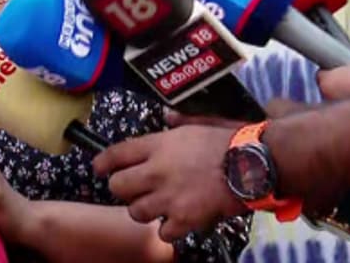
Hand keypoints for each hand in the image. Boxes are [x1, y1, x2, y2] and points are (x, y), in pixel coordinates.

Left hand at [93, 125, 243, 241]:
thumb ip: (179, 123)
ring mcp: (168, 198)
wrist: (252, 165)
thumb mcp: (200, 123)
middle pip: (117, 186)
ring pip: (135, 212)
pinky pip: (162, 232)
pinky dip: (168, 229)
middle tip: (133, 188)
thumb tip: (168, 117)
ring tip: (155, 205)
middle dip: (122, 188)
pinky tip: (176, 220)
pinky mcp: (184, 219)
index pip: (115, 154)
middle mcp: (156, 172)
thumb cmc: (228, 140)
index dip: (102, 163)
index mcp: (158, 145)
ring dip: (143, 209)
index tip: (98, 167)